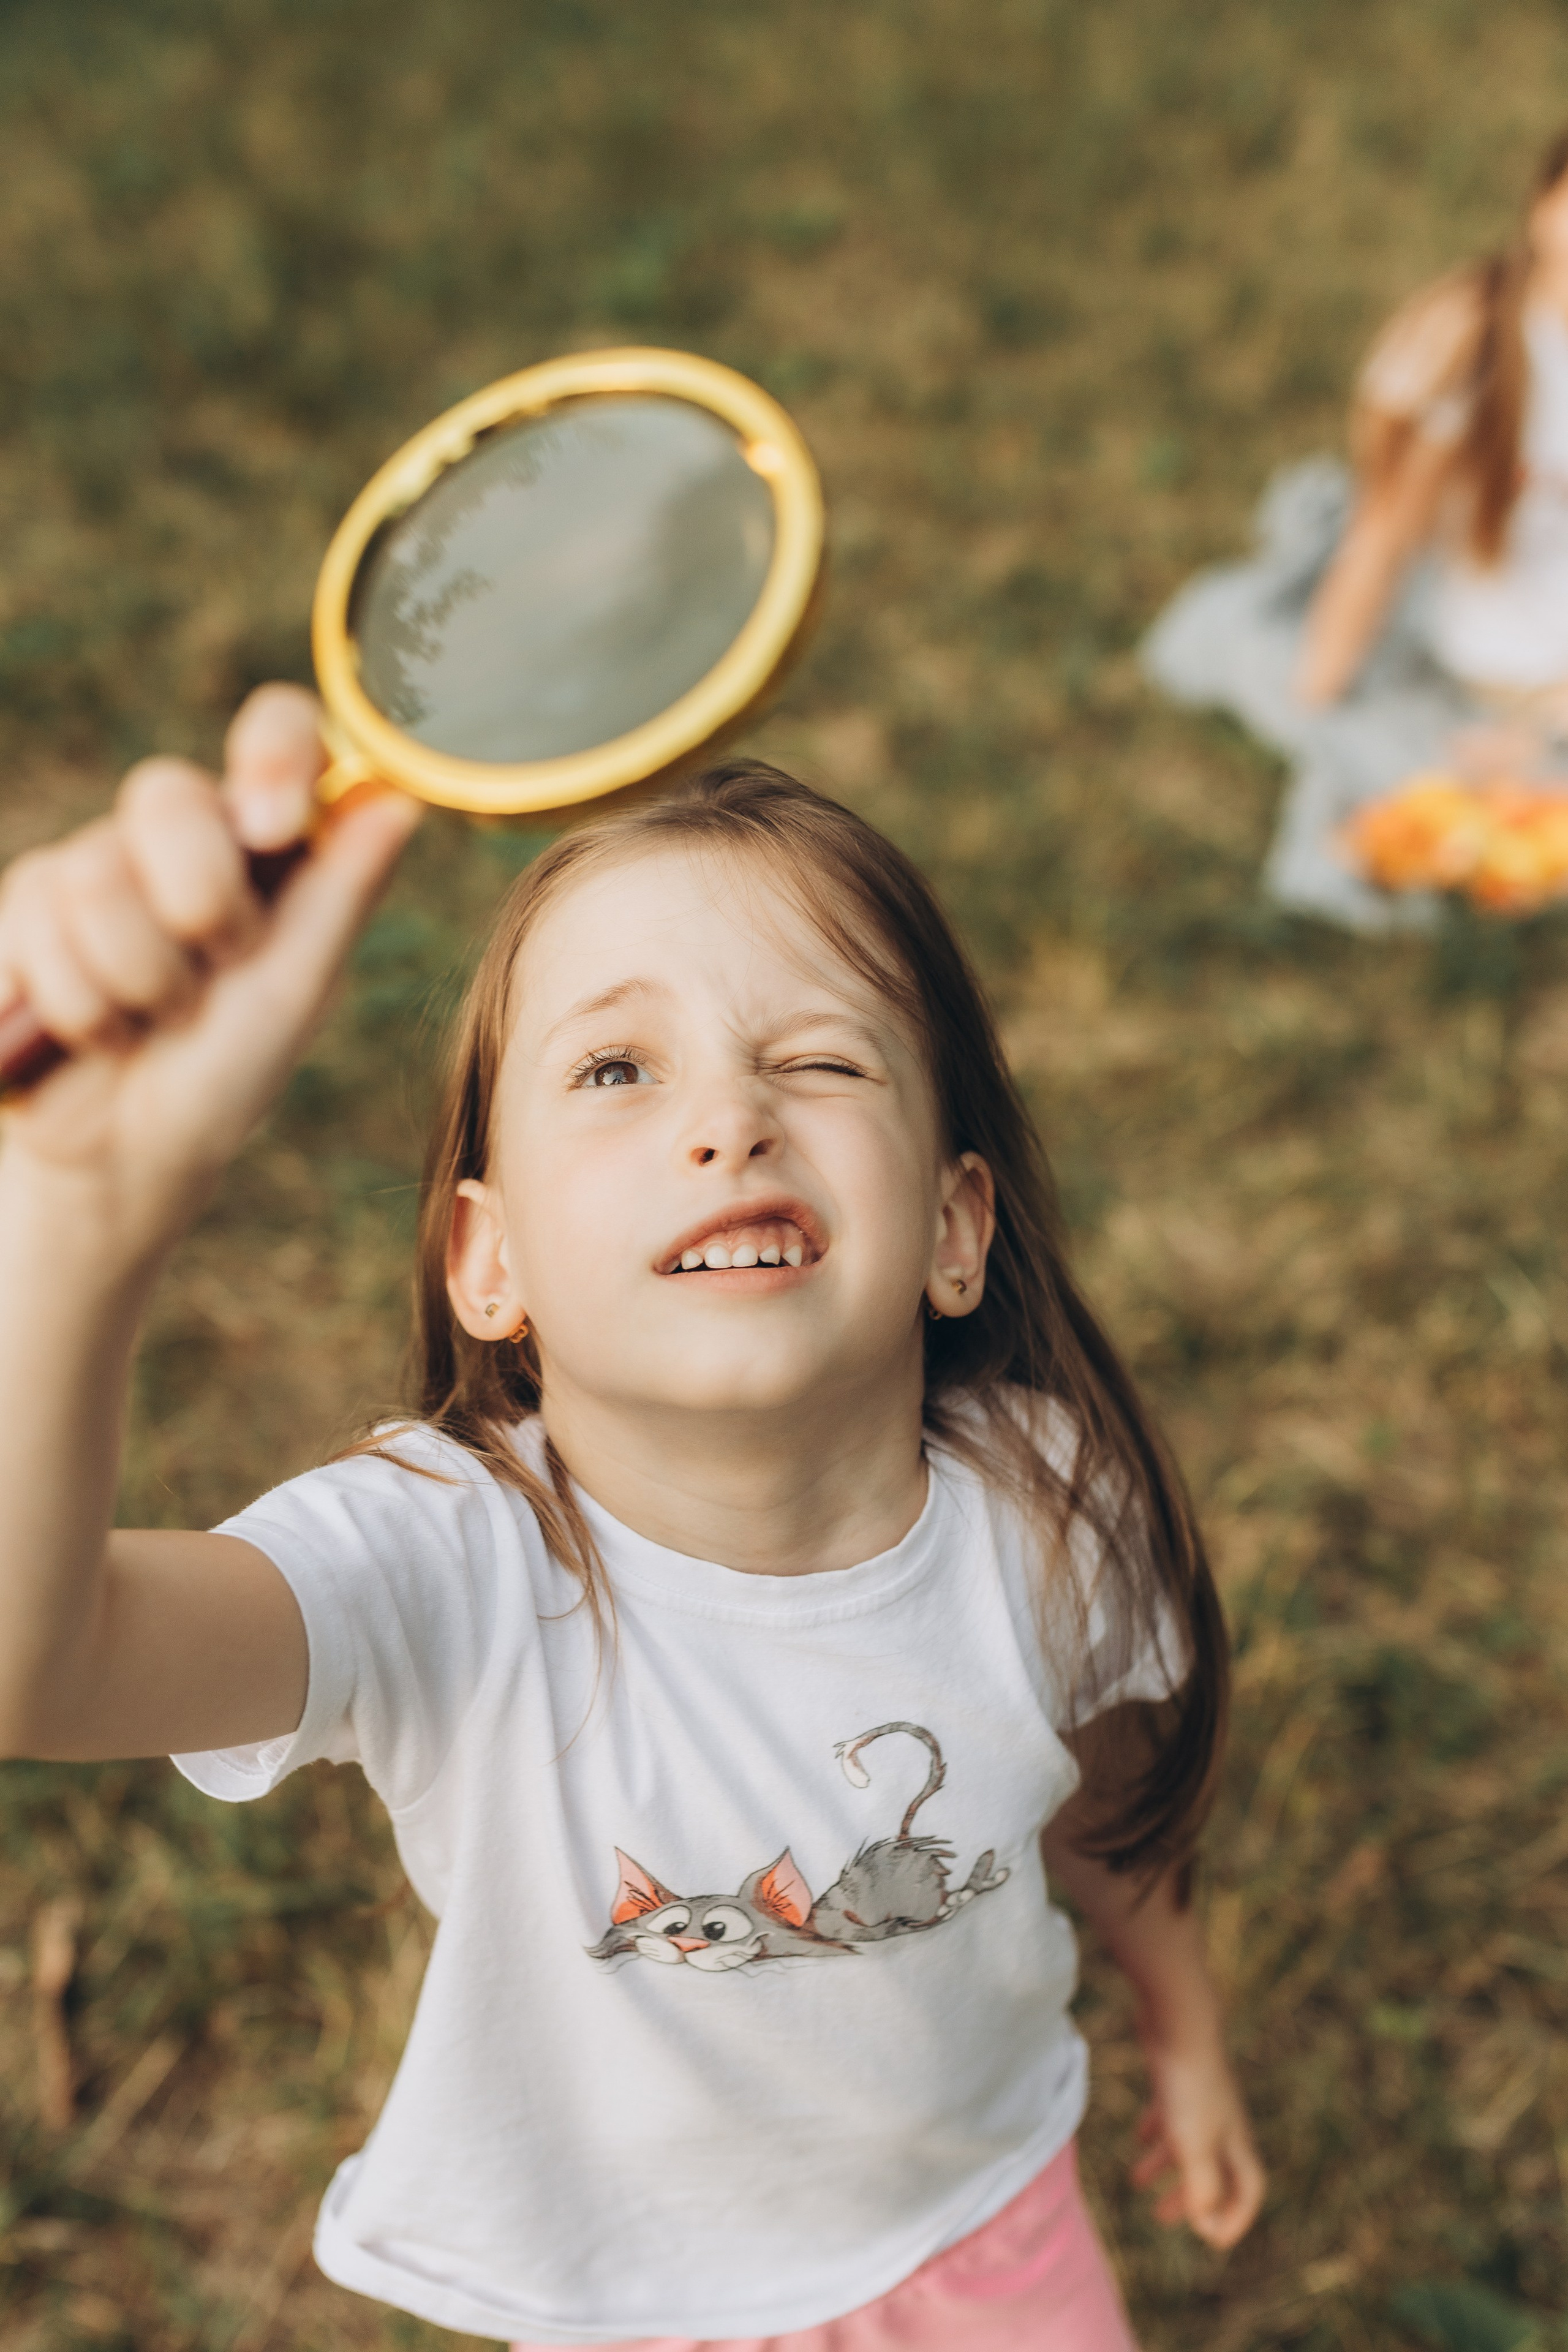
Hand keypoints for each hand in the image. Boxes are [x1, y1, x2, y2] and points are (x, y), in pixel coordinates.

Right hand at [0, 685, 419, 1256]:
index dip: (270, 750)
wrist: (124, 1159)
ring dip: (134, 979)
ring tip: (149, 1023)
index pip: (275, 730)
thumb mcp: (297, 989)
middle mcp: (180, 838)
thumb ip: (340, 891)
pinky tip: (89, 1033)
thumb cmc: (224, 1077)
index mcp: (263, 845)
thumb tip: (398, 797)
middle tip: (209, 975)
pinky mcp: (24, 909)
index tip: (272, 824)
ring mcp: (95, 866)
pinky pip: (33, 919)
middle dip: (193, 905)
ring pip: (93, 872)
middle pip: (165, 792)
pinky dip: (76, 1002)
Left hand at [1130, 2026, 1264, 2249]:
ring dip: (1165, 2166)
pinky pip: (1170, 2113)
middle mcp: (1223, 2122)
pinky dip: (1156, 2131)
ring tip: (1136, 2182)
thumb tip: (1207, 2228)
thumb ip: (1203, 2189)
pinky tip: (1138, 2137)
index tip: (1211, 2240)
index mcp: (1235, 2142)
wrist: (1179, 2019)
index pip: (1249, 2189)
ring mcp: (1202, 2099)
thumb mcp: (1196, 2146)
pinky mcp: (1179, 2078)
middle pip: (1215, 2171)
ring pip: (1188, 2143)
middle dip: (1192, 2198)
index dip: (1235, 2218)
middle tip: (1163, 2219)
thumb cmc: (1190, 2086)